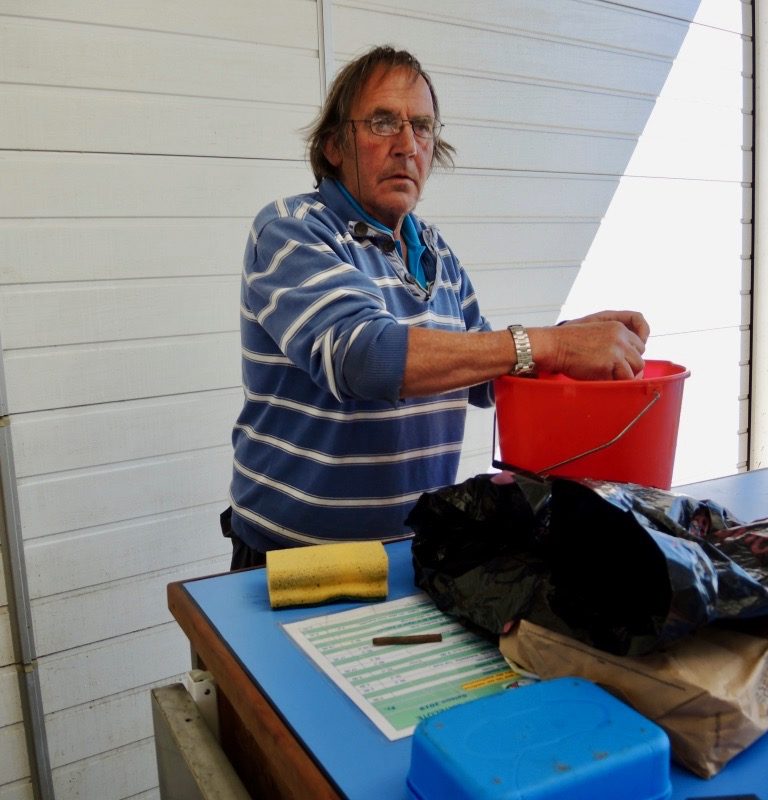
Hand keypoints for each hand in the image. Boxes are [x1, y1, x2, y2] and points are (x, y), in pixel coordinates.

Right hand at [530, 310, 648, 379]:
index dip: (630, 357)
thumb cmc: (570, 343)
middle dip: (629, 368)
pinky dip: (612, 382)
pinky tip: (599, 378)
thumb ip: (613, 341)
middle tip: (613, 374)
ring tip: (606, 377)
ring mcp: (617, 349)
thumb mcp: (596, 332)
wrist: (555, 346)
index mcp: (618, 327)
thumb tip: (626, 361)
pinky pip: (622, 379)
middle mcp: (621, 336)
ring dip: (622, 377)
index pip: (639, 345)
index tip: (621, 365)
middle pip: (639, 359)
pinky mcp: (610, 362)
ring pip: (635, 370)